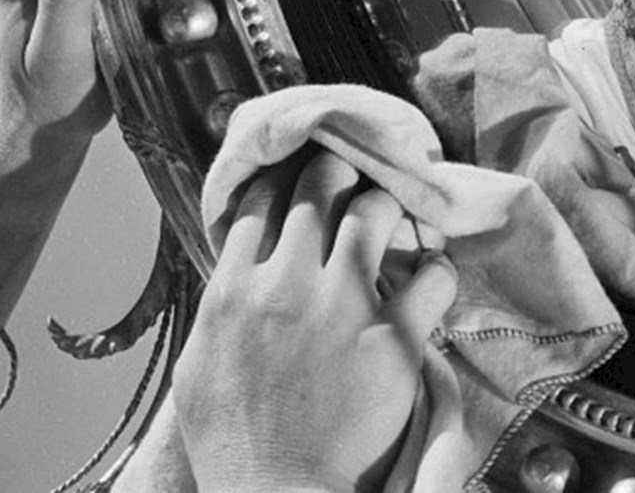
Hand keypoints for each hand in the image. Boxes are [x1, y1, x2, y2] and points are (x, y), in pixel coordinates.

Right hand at [174, 150, 457, 492]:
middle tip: (352, 176)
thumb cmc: (233, 440)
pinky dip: (437, 268)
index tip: (299, 180)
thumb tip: (235, 277)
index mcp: (233, 291)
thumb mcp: (197, 366)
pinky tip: (432, 276)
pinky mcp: (393, 335)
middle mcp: (286, 284)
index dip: (283, 181)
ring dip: (385, 206)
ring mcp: (343, 304)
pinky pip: (433, 274)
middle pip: (318, 187)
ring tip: (392, 216)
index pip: (259, 203)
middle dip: (337, 172)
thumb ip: (219, 310)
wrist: (276, 489)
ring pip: (374, 210)